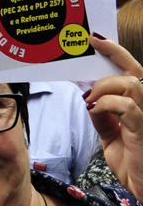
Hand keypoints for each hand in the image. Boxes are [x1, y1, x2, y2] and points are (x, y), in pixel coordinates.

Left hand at [85, 34, 142, 195]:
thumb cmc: (131, 161)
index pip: (133, 72)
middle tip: (91, 44)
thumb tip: (87, 96)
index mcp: (140, 105)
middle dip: (113, 53)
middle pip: (135, 71)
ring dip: (104, 86)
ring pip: (130, 84)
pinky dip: (105, 104)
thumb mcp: (110, 134)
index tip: (97, 39)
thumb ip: (102, 114)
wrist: (142, 186)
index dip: (117, 52)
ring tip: (91, 99)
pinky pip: (126, 106)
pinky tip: (94, 110)